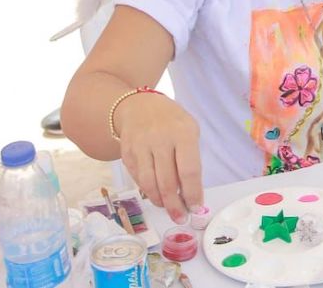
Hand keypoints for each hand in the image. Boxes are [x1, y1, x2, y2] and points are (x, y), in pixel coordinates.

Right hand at [113, 92, 202, 223]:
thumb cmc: (172, 121)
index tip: (195, 206)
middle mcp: (160, 139)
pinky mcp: (127, 153)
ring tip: (169, 208)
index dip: (192, 193)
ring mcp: (140, 146)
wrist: (139, 105)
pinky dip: (148, 190)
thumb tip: (190, 193)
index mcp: (183, 133)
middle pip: (167, 182)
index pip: (189, 170)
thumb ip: (191, 158)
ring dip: (160, 201)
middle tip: (181, 217)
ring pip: (149, 184)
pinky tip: (156, 194)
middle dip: (175, 205)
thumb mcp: (189, 130)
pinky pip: (138, 179)